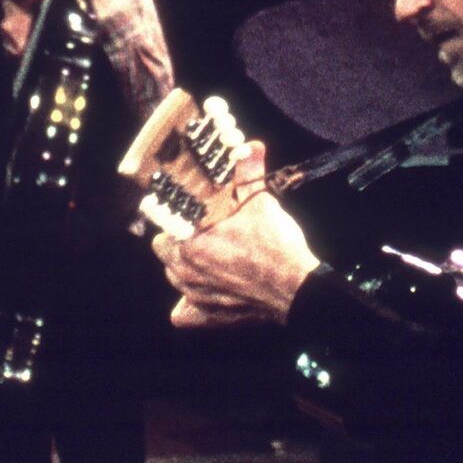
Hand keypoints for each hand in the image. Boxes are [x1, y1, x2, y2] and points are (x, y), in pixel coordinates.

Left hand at [149, 141, 319, 327]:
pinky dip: (190, 305)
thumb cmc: (276, 247)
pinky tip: (202, 292)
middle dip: (180, 238)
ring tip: (209, 255)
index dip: (177, 214)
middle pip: (165, 249)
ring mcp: (195, 296)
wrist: (298, 288)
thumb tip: (251, 146)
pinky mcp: (209, 316)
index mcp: (190, 242)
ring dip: (186, 266)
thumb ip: (250, 172)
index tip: (190, 209)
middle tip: (204, 229)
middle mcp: (185, 271)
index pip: (165, 222)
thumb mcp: (261, 202)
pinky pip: (185, 313)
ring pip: (174, 276)